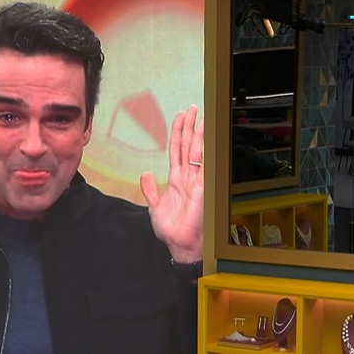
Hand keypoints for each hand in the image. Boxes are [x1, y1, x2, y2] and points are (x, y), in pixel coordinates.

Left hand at [140, 105, 203, 262]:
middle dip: (190, 127)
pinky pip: (205, 166)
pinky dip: (207, 152)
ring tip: (200, 116)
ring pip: (197, 152)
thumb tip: (146, 175)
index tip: (180, 117)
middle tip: (193, 109)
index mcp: (177, 180)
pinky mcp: (203, 188)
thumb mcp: (155, 206)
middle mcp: (188, 178)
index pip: (178, 150)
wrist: (179, 244)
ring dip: (198, 134)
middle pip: (189, 146)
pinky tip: (208, 139)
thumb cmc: (171, 230)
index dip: (179, 133)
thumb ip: (150, 190)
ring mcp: (197, 181)